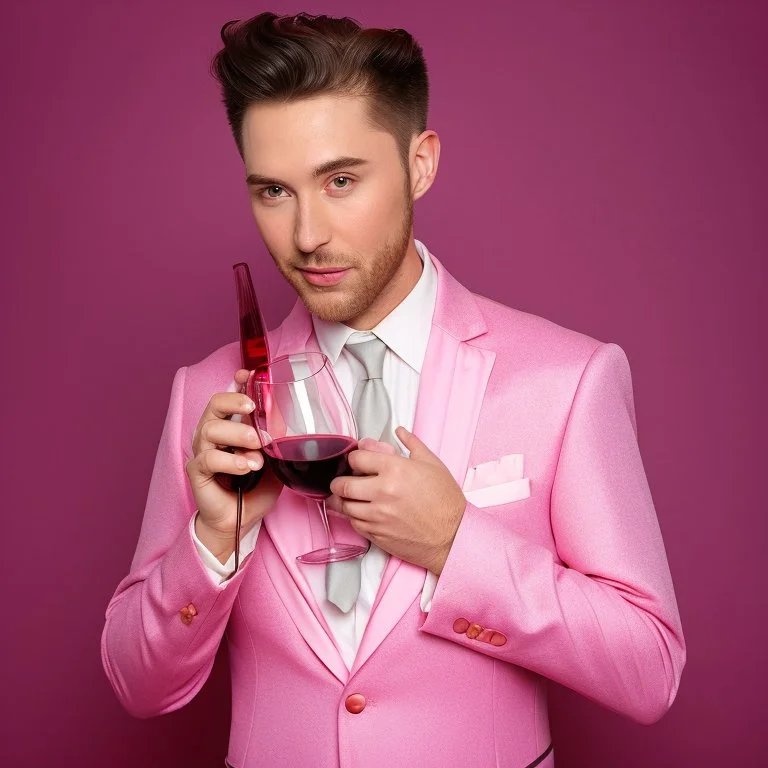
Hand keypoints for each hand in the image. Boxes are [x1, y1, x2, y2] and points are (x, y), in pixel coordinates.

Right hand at [186, 368, 282, 561]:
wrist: (240, 519)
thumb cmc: (255, 487)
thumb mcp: (275, 460)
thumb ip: (278, 441)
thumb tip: (295, 424)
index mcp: (230, 426)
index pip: (229, 396)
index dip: (237, 382)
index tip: (248, 373)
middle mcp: (212, 434)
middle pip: (214, 404)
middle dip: (234, 400)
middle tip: (253, 408)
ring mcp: (202, 452)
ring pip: (211, 429)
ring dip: (238, 435)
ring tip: (258, 451)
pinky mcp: (197, 472)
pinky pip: (209, 459)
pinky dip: (230, 460)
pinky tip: (246, 467)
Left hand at [329, 428, 465, 573]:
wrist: (453, 535)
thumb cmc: (445, 500)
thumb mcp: (432, 464)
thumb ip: (411, 444)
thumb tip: (399, 432)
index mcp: (395, 469)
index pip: (356, 459)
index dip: (354, 458)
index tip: (356, 461)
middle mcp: (383, 492)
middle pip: (343, 484)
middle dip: (339, 481)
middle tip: (343, 481)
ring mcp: (378, 515)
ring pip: (344, 506)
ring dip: (343, 500)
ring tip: (349, 497)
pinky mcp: (377, 534)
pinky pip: (354, 524)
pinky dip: (354, 517)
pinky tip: (361, 512)